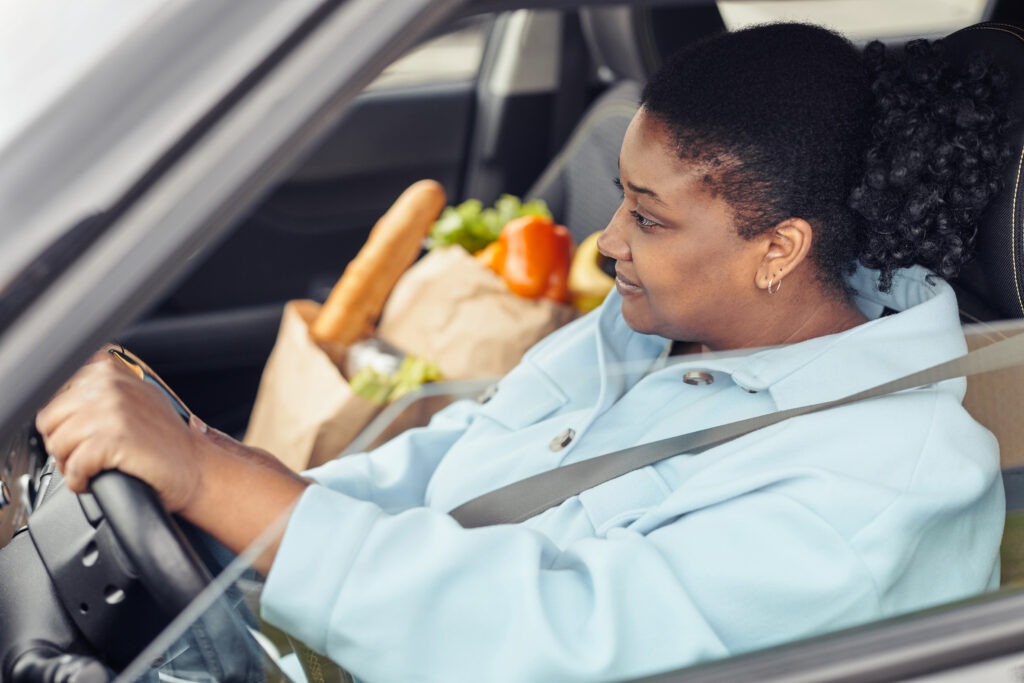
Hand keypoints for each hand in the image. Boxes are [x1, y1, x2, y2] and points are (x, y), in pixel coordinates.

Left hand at [35, 347, 205, 512]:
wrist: (197, 467)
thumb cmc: (168, 439)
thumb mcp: (137, 395)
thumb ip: (103, 386)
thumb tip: (62, 395)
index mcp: (109, 369)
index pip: (53, 394)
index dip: (63, 420)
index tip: (77, 433)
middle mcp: (108, 384)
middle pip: (49, 420)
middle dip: (62, 443)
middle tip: (84, 454)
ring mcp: (111, 410)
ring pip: (57, 444)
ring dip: (70, 463)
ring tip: (92, 467)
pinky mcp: (113, 440)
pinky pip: (73, 466)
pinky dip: (79, 481)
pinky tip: (94, 480)